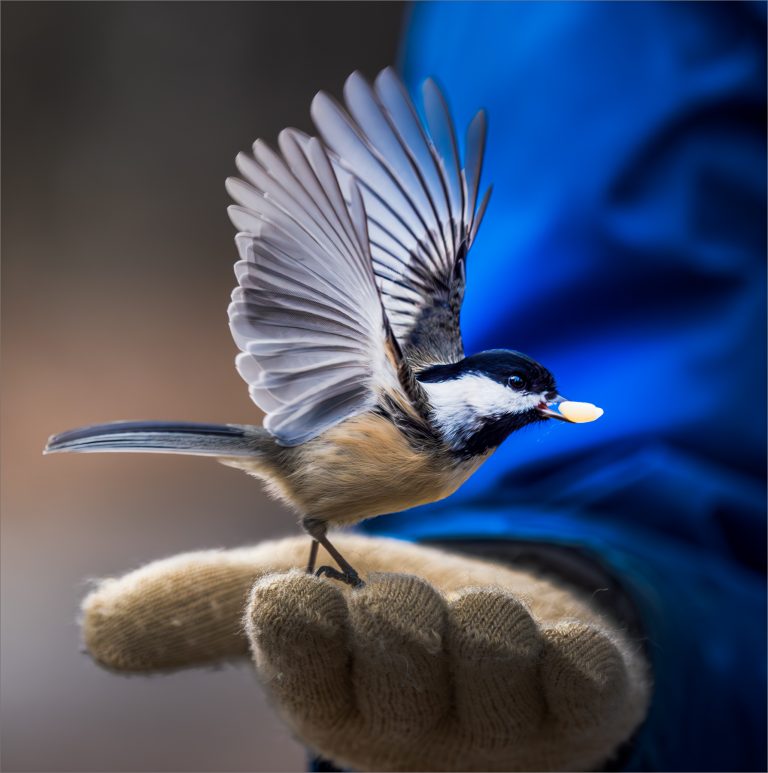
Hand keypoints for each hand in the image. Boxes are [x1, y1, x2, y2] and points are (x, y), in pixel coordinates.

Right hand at [82, 535, 649, 770]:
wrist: (497, 636)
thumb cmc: (384, 624)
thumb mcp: (298, 601)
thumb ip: (205, 608)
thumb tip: (94, 627)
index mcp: (335, 700)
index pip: (305, 667)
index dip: (301, 628)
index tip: (292, 591)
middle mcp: (414, 727)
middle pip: (400, 647)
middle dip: (397, 608)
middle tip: (406, 601)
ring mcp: (505, 727)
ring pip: (492, 649)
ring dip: (482, 614)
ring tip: (477, 619)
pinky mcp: (584, 706)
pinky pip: (583, 677)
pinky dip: (565, 648)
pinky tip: (555, 649)